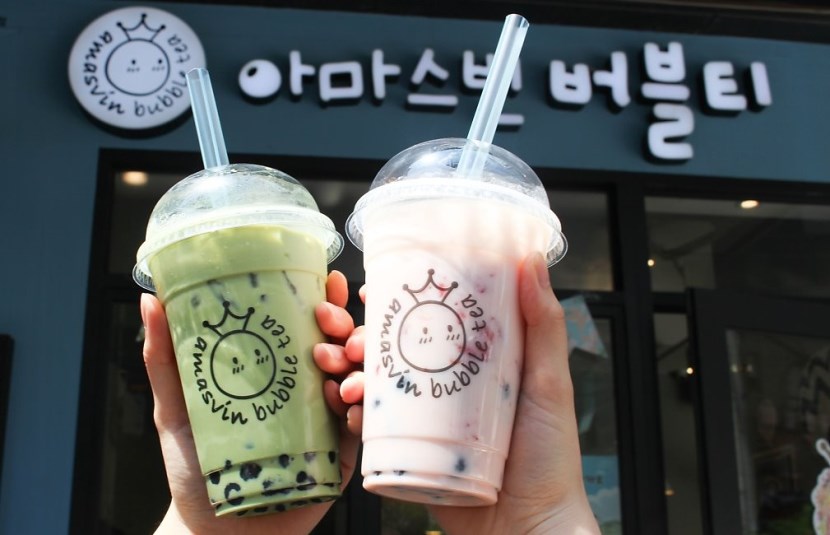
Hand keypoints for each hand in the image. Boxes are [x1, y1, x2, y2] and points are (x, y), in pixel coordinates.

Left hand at [141, 271, 360, 534]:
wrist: (215, 533)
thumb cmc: (196, 468)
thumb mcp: (176, 408)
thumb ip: (164, 358)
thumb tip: (150, 299)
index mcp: (280, 372)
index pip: (310, 326)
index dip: (327, 300)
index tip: (329, 281)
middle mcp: (309, 391)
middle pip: (343, 347)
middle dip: (346, 329)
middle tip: (328, 330)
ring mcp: (328, 422)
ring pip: (362, 380)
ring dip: (358, 366)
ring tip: (336, 374)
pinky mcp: (342, 456)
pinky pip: (366, 426)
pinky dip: (364, 411)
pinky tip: (349, 407)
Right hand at [339, 253, 599, 534]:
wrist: (529, 531)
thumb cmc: (550, 458)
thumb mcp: (548, 384)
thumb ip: (543, 325)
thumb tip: (532, 261)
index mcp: (479, 365)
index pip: (433, 322)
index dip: (402, 302)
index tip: (374, 287)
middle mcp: (450, 388)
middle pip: (396, 352)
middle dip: (363, 340)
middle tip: (350, 338)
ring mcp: (429, 422)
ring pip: (380, 389)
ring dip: (352, 376)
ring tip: (345, 377)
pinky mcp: (413, 456)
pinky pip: (377, 432)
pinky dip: (356, 418)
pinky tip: (346, 410)